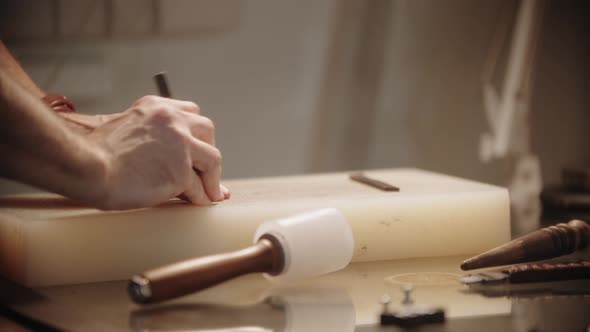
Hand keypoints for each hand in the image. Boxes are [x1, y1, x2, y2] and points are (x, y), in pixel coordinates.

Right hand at [87, 95, 229, 209]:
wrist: (87, 167)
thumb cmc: (97, 154)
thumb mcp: (126, 129)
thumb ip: (150, 136)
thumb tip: (170, 158)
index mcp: (156, 108)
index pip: (189, 112)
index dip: (195, 133)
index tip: (197, 147)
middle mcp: (172, 120)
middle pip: (207, 131)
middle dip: (208, 150)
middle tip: (206, 169)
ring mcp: (180, 145)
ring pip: (212, 159)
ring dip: (212, 178)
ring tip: (211, 192)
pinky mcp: (180, 172)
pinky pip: (199, 187)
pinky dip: (200, 197)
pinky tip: (198, 202)